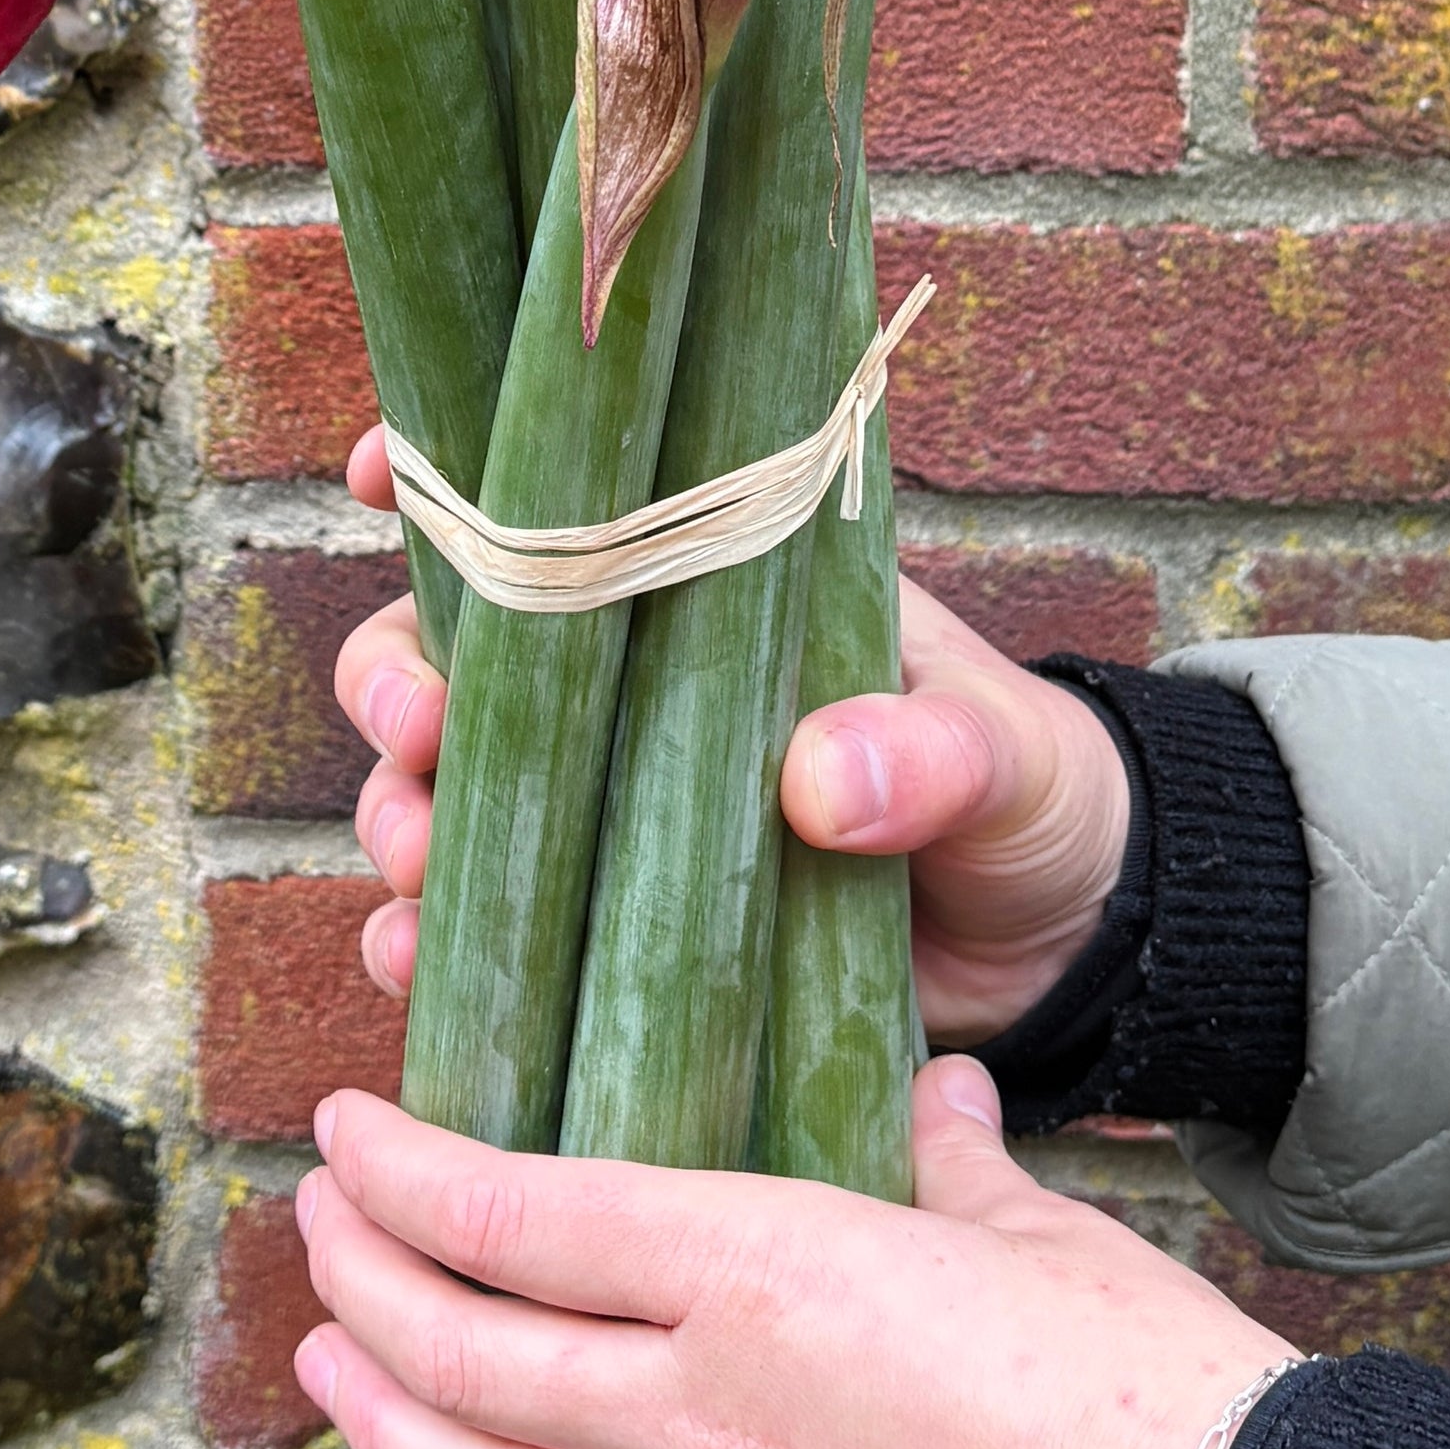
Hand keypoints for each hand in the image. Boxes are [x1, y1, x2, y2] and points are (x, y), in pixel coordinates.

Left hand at [293, 1059, 1295, 1448]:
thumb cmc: (1160, 1390)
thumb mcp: (1035, 1230)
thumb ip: (947, 1162)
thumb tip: (931, 1097)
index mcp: (771, 1272)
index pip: (521, 1214)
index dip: (404, 1172)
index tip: (344, 1133)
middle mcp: (715, 1416)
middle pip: (472, 1350)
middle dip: (365, 1283)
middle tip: (315, 1231)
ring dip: (386, 1425)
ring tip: (326, 1371)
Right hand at [333, 426, 1133, 1041]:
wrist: (1068, 950)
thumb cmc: (1033, 794)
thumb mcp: (1006, 752)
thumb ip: (933, 753)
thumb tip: (820, 782)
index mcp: (710, 593)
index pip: (557, 506)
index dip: (448, 478)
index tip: (381, 475)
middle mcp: (633, 695)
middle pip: (454, 657)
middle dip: (397, 685)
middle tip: (416, 738)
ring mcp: (614, 818)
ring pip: (446, 796)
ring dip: (399, 823)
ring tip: (414, 874)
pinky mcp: (615, 942)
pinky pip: (487, 940)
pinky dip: (433, 952)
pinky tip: (421, 973)